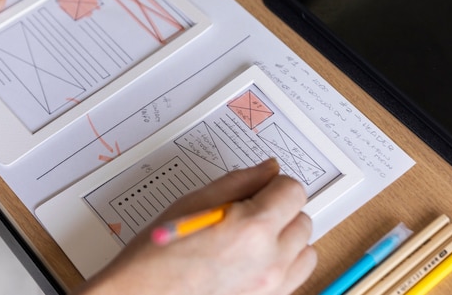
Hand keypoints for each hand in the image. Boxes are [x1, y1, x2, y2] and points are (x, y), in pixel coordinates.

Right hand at [74, 159, 316, 294]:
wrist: (145, 293)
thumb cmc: (159, 254)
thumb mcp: (196, 202)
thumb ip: (240, 182)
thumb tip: (268, 169)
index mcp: (252, 229)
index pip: (293, 191)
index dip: (275, 183)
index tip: (260, 186)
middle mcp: (269, 260)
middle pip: (302, 218)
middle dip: (280, 208)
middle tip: (249, 209)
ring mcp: (272, 286)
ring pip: (306, 248)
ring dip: (286, 236)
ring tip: (254, 235)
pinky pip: (297, 274)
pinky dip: (285, 261)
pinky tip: (257, 256)